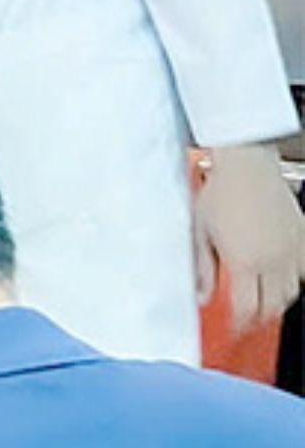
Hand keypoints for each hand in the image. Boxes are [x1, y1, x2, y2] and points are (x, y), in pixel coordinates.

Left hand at [193, 143, 304, 330]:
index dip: (240, 325)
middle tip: (246, 319)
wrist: (245, 164)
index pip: (247, 309)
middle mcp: (273, 259)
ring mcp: (292, 249)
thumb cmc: (220, 192)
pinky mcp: (304, 236)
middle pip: (274, 306)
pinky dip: (295, 279)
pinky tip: (281, 276)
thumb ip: (202, 268)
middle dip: (259, 318)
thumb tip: (201, 296)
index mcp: (245, 262)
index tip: (233, 328)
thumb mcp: (200, 232)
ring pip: (293, 291)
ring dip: (278, 300)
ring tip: (262, 299)